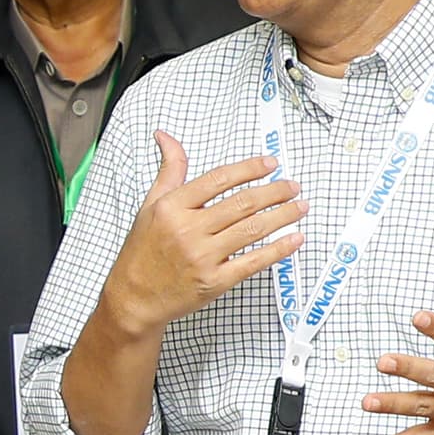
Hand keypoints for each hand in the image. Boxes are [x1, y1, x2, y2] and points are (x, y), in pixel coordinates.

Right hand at [93, 131, 305, 335]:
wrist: (133, 297)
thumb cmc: (142, 251)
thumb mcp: (150, 205)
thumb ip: (169, 170)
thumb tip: (166, 136)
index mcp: (172, 208)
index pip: (219, 179)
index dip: (250, 169)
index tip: (270, 165)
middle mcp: (187, 230)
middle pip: (242, 203)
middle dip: (275, 191)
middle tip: (292, 186)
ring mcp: (202, 258)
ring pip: (252, 229)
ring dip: (282, 216)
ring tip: (300, 206)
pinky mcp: (214, 282)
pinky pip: (253, 262)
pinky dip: (278, 249)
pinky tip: (294, 238)